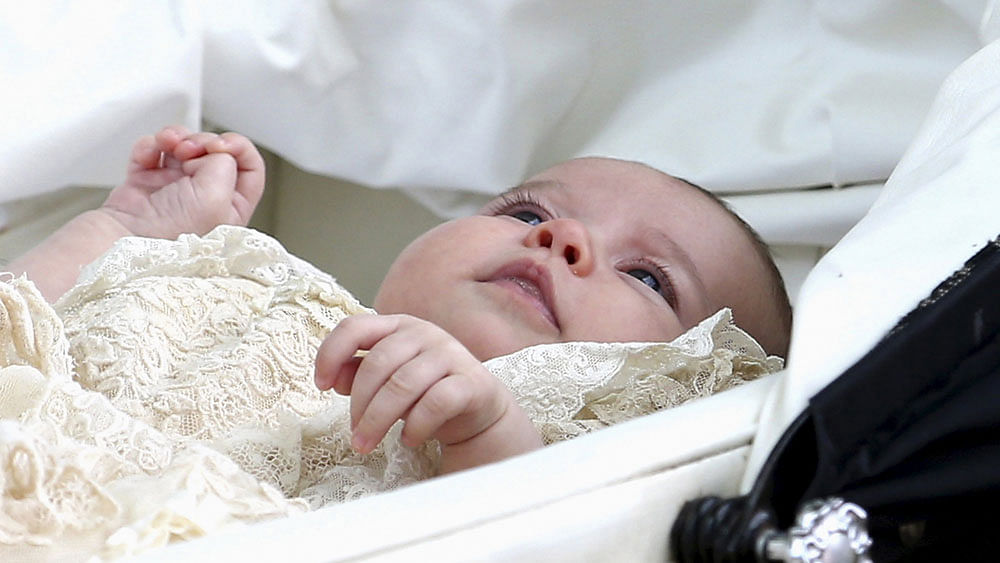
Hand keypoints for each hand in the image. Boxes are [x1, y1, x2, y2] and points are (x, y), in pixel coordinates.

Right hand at [100, 125, 264, 238]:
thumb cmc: (169, 234)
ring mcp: (175, 189)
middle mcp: (206, 198)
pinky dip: (150, 147)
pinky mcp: (147, 183)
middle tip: (190, 150)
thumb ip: (225, 163)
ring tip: (168, 145)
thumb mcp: (216, 196)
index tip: (221, 145)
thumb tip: (214, 151)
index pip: (250, 168)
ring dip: (176, 138)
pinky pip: (153, 151)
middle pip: (215, 151)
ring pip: (184, 147)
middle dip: (202, 142)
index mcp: (231, 208)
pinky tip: (148, 156)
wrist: (121, 241)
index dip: (238, 148)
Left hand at [314, 314, 542, 472]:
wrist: (478, 411)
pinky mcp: (471, 382)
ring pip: (403, 384)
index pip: (355, 326)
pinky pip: (435, 403)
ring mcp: (451, 355)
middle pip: (378, 363)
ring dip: (379, 420)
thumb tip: (335, 378)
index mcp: (399, 326)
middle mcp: (425, 333)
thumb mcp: (387, 382)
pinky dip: (416, 425)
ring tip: (367, 445)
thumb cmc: (425, 392)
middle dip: (359, 404)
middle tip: (354, 436)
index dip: (331, 353)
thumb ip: (360, 374)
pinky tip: (408, 439)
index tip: (321, 386)